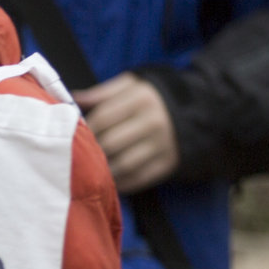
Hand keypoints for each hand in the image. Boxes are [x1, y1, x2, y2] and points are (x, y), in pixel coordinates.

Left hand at [71, 72, 179, 193]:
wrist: (194, 111)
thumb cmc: (150, 98)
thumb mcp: (131, 85)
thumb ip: (102, 92)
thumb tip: (75, 98)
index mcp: (142, 99)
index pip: (104, 117)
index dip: (86, 129)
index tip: (78, 134)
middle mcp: (154, 121)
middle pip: (112, 143)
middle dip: (94, 150)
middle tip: (82, 154)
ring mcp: (163, 144)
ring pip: (124, 164)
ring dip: (105, 169)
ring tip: (94, 168)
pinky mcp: (168, 163)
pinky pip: (139, 178)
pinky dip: (122, 182)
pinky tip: (111, 179)